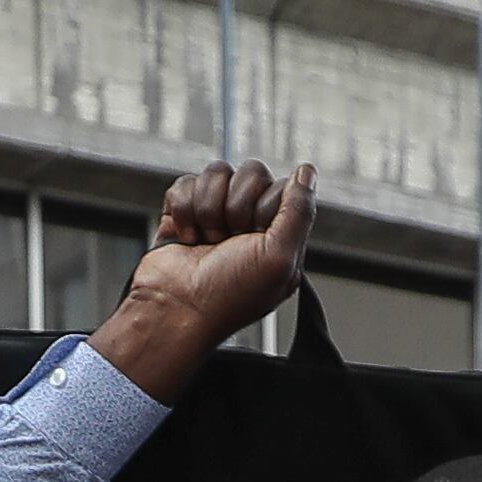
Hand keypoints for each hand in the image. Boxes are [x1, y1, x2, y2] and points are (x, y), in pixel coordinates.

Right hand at [92, 160, 315, 401]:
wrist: (173, 310)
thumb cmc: (227, 297)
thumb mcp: (279, 258)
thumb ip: (300, 211)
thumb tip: (307, 171)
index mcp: (279, 237)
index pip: (281, 187)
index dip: (265, 206)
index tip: (256, 236)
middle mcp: (249, 225)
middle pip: (250, 173)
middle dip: (234, 207)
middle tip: (228, 241)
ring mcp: (216, 216)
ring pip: (217, 173)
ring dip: (207, 209)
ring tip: (206, 241)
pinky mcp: (185, 213)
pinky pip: (186, 183)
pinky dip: (182, 210)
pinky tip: (187, 238)